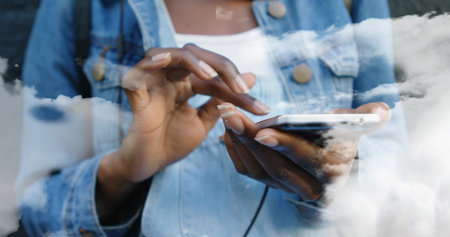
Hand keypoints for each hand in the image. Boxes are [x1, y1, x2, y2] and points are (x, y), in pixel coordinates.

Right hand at [102, 44, 270, 182]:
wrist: (148, 165)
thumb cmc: (173, 142)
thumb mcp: (204, 122)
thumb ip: (222, 100)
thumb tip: (251, 76)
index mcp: (186, 83)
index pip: (214, 76)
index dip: (238, 88)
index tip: (262, 109)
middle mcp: (170, 77)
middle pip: (194, 54)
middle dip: (220, 66)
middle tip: (240, 87)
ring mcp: (152, 82)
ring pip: (169, 54)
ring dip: (191, 61)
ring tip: (210, 75)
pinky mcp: (134, 91)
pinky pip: (138, 71)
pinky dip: (152, 63)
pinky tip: (165, 63)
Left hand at [219, 102, 390, 200]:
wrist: (327, 167)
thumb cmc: (338, 138)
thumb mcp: (353, 126)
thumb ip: (364, 118)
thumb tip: (382, 110)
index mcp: (332, 169)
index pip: (307, 159)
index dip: (285, 146)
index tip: (262, 132)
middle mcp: (309, 185)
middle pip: (276, 166)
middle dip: (250, 139)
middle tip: (230, 112)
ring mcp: (286, 187)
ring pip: (257, 169)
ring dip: (238, 141)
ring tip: (226, 114)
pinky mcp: (270, 184)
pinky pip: (247, 171)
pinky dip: (234, 151)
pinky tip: (227, 130)